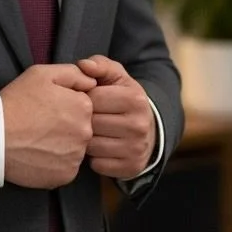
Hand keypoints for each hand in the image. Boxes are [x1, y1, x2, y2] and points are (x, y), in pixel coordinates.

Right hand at [0, 63, 95, 188]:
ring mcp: (76, 156)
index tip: (46, 108)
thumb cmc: (16, 102)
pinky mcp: (66, 175)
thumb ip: (73, 73)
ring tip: (37, 140)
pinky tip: (37, 155)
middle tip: (39, 125)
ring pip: (74, 149)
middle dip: (64, 126)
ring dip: (60, 145)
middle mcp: (86, 132)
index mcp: (83, 106)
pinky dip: (54, 163)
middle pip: (80, 128)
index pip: (82, 106)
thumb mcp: (41, 74)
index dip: (63, 106)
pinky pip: (66, 167)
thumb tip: (92, 82)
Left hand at [77, 55, 155, 179]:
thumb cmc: (122, 98)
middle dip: (83, 120)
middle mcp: (139, 124)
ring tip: (93, 132)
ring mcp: (137, 148)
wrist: (148, 129)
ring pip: (91, 146)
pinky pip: (97, 165)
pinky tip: (100, 149)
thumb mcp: (116, 77)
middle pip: (91, 123)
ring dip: (86, 140)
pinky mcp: (131, 167)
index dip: (83, 98)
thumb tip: (83, 65)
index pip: (92, 98)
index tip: (87, 100)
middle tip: (87, 118)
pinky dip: (94, 158)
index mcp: (135, 98)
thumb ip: (99, 65)